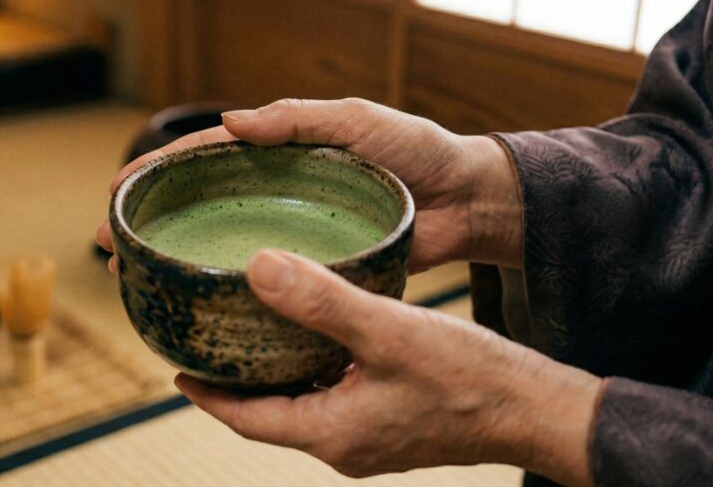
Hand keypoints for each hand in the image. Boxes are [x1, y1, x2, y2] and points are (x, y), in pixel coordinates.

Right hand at [96, 98, 521, 270]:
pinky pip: (269, 282)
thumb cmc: (421, 151)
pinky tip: (203, 311)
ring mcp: (297, 234)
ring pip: (227, 246)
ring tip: (137, 279)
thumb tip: (230, 123)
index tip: (117, 190)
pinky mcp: (320, 270)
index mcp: (283, 153)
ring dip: (181, 260)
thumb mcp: (360, 121)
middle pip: (202, 205)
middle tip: (110, 244)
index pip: (207, 158)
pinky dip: (233, 293)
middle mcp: (280, 194)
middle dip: (154, 220)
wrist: (470, 202)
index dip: (158, 171)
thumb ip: (301, 118)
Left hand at [177, 249, 601, 485]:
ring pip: (304, 403)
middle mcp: (344, 443)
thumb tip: (258, 269)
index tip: (176, 367)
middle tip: (210, 342)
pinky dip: (316, 368)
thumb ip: (323, 302)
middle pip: (270, 412)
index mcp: (332, 432)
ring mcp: (370, 436)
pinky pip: (336, 397)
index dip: (208, 394)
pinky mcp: (392, 423)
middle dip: (236, 381)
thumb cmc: (470, 378)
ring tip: (254, 332)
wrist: (536, 411)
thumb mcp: (389, 331)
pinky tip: (321, 335)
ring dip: (277, 373)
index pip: (247, 418)